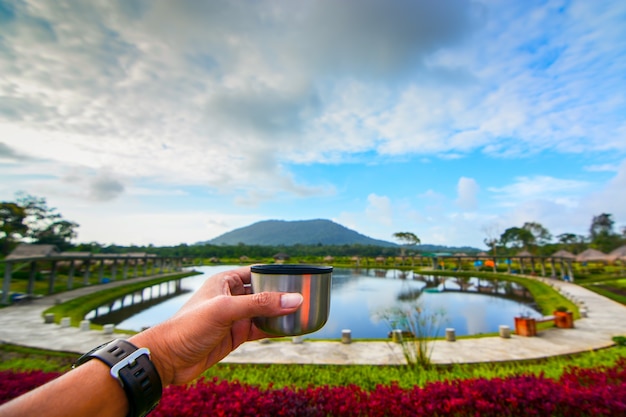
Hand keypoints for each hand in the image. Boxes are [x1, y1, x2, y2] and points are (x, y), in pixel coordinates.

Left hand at [130, 266, 302, 385]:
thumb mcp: (226, 310)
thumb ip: (259, 304)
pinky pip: (260, 329)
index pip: (257, 272)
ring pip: (264, 312)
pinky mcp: (235, 335)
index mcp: (225, 281)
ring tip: (303, 312)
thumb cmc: (189, 327)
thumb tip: (293, 300)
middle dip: (282, 294)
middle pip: (263, 292)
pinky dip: (275, 329)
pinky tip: (290, 329)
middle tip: (306, 296)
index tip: (298, 277)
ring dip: (280, 313)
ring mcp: (234, 317)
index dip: (276, 274)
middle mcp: (231, 296)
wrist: (168, 359)